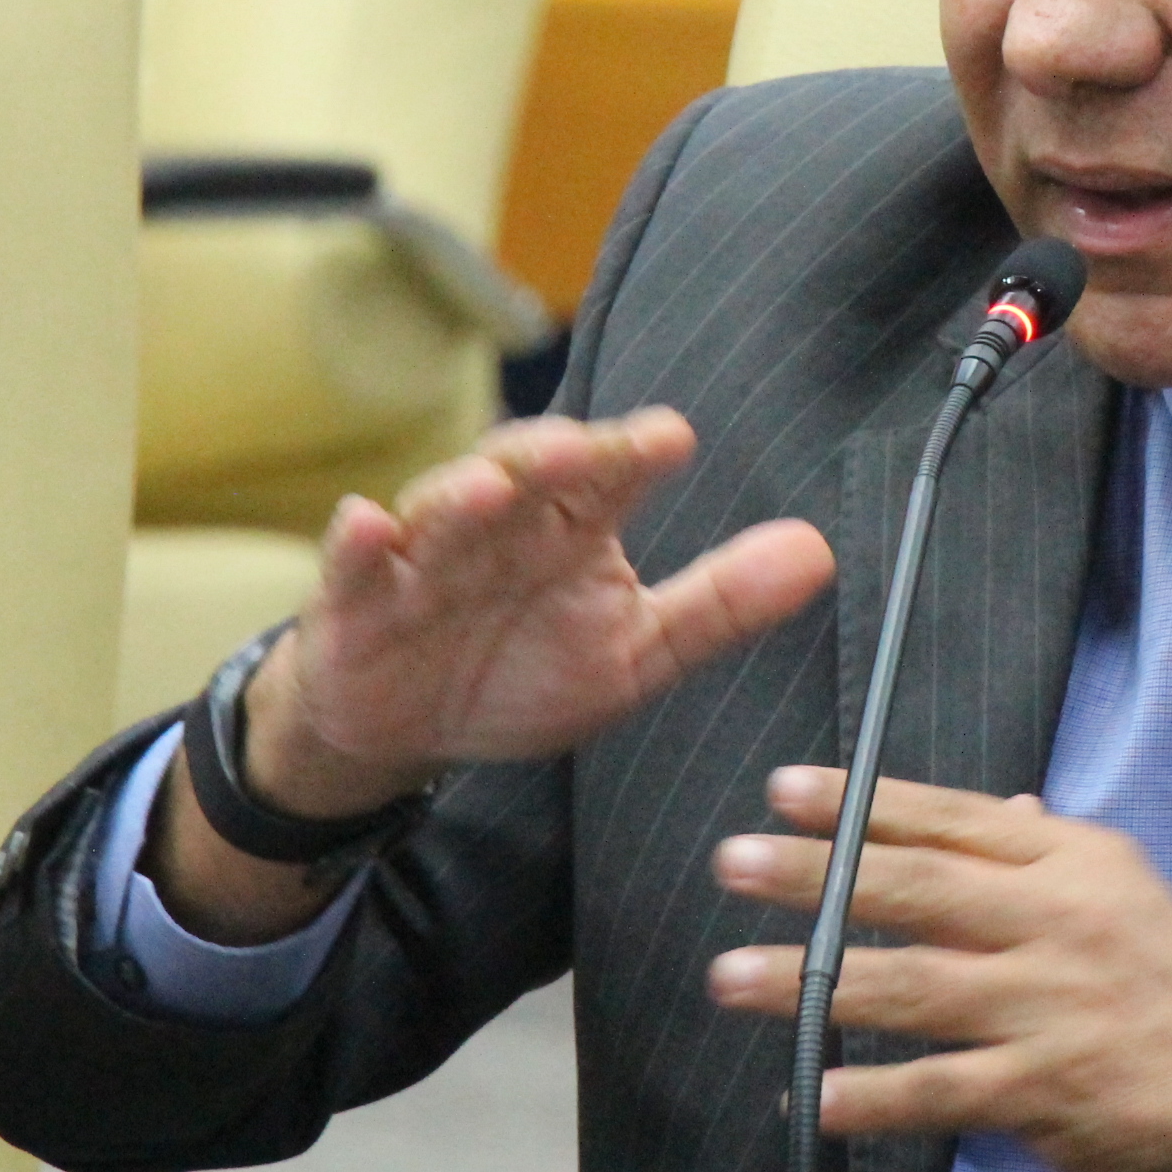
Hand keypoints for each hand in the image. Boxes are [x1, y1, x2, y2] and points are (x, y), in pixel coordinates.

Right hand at [255, 410, 834, 811]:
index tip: (672, 439)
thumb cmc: (521, 672)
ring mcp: (424, 557)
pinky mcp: (356, 601)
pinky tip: (364, 525)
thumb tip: (819, 550)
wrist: (410, 732)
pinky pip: (351, 566)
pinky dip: (354, 544)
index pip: (607, 478)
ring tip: (491, 488)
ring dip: (463, 494)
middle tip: (585, 449)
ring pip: (443, 510)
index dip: (634, 455)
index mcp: (570, 527)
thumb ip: (721, 603)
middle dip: (552, 458)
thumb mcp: (634, 651)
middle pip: (525, 471)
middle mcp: (501, 524)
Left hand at [707, 769, 1171, 1171]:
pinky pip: (940, 1088)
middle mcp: (1054, 919)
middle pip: (915, 887)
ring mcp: (1047, 1005)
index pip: (952, 818)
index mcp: (1072, 862)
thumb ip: (1048, 856)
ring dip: (812, 983)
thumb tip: (1003, 809)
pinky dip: (873, 1094)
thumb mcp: (1123, 894)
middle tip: (733, 861)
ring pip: (909, 983)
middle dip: (815, 873)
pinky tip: (813, 1094)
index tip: (783, 789)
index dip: (861, 803)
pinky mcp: (1044, 1089)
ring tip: (731, 977)